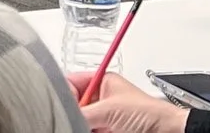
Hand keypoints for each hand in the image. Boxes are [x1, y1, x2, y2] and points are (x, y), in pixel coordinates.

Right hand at [70, 73, 187, 132]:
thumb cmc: (150, 113)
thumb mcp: (109, 109)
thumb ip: (82, 111)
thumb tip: (63, 114)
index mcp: (101, 82)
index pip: (71, 82)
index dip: (63, 92)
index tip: (60, 102)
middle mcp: (101, 99)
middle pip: (73, 104)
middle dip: (70, 111)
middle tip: (70, 118)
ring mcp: (103, 117)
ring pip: (79, 119)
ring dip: (78, 123)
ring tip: (80, 125)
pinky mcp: (106, 131)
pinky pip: (87, 129)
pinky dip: (83, 129)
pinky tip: (86, 130)